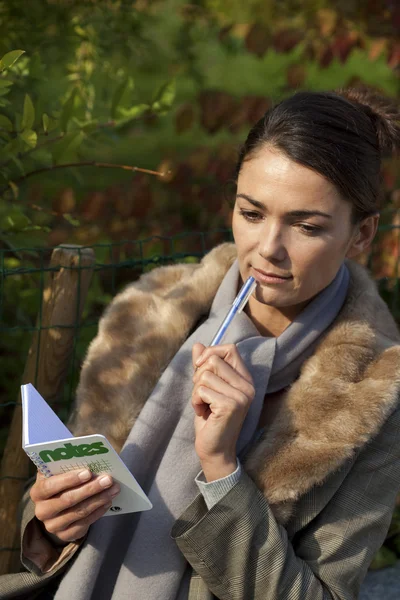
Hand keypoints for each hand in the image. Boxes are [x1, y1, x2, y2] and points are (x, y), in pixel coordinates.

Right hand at [30, 469, 119, 542]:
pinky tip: (108, 502)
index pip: (50, 486)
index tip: (88, 472)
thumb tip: (84, 450)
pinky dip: (98, 512)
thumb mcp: (59, 471)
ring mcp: (53, 525)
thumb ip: (67, 462)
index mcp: (38, 491)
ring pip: (79, 512)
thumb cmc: (62, 481)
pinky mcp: (65, 535)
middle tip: (108, 479)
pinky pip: (84, 524)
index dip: (69, 479)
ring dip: (99, 499)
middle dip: (90, 488)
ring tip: (113, 489)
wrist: (59, 506)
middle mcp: (42, 510)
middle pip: (67, 500)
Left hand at [192, 342, 254, 481]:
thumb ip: (204, 366)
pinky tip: (203, 413)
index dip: (211, 352)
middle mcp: (247, 385)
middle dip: (199, 375)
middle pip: (213, 360)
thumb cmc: (210, 418)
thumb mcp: (206, 388)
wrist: (215, 450)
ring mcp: (241, 396)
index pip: (230, 348)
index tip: (200, 366)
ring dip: (196, 391)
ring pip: (205, 375)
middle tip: (202, 394)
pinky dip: (196, 401)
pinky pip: (202, 390)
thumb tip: (198, 345)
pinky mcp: (231, 405)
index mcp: (244, 379)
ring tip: (203, 405)